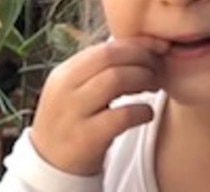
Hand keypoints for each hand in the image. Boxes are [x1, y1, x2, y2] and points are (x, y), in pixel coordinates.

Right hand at [29, 36, 168, 174]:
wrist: (51, 164)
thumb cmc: (74, 120)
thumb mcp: (77, 89)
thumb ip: (101, 68)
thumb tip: (145, 46)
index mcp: (64, 73)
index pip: (105, 47)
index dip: (137, 45)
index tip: (159, 49)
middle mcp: (64, 89)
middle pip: (110, 57)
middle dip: (142, 59)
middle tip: (158, 69)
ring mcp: (73, 114)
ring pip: (116, 79)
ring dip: (144, 79)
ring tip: (154, 87)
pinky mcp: (86, 138)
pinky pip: (122, 115)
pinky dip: (142, 110)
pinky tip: (147, 113)